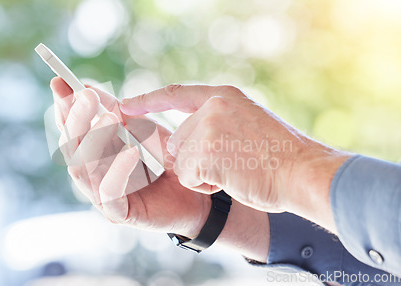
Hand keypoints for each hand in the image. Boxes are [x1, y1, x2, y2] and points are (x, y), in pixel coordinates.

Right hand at [50, 77, 210, 237]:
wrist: (197, 192)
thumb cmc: (167, 159)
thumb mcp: (142, 128)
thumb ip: (115, 111)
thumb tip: (87, 88)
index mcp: (93, 154)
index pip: (71, 130)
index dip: (64, 107)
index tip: (60, 81)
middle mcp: (91, 175)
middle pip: (71, 148)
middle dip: (76, 119)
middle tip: (86, 96)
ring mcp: (102, 196)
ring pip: (82, 168)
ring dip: (94, 139)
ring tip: (110, 115)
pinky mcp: (118, 213)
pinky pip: (109, 191)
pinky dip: (117, 169)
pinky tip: (131, 151)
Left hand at [121, 84, 351, 232]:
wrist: (304, 173)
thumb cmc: (280, 157)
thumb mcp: (247, 124)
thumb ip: (215, 122)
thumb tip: (180, 139)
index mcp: (223, 96)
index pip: (175, 95)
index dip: (147, 100)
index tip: (123, 104)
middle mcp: (212, 106)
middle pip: (178, 141)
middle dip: (196, 159)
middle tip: (233, 162)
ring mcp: (207, 127)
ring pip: (182, 160)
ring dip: (204, 172)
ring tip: (236, 169)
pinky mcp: (203, 151)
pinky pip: (188, 176)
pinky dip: (207, 184)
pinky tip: (233, 178)